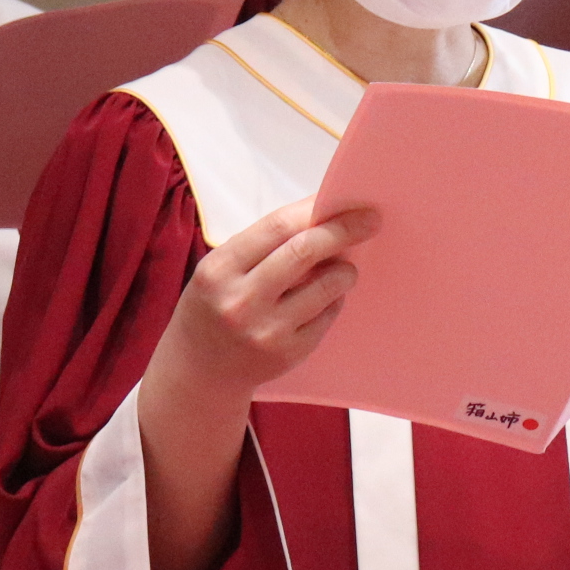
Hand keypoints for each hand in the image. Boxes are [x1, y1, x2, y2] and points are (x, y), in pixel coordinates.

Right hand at [148, 196, 379, 410]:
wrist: (198, 369)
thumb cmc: (216, 305)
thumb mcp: (223, 270)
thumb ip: (266, 244)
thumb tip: (325, 214)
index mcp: (219, 270)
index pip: (277, 227)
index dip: (316, 210)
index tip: (347, 201)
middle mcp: (240, 301)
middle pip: (304, 252)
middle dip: (343, 232)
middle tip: (370, 221)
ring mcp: (266, 331)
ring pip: (326, 285)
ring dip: (345, 269)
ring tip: (344, 268)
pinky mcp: (289, 353)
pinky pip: (328, 314)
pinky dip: (334, 299)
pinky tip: (324, 298)